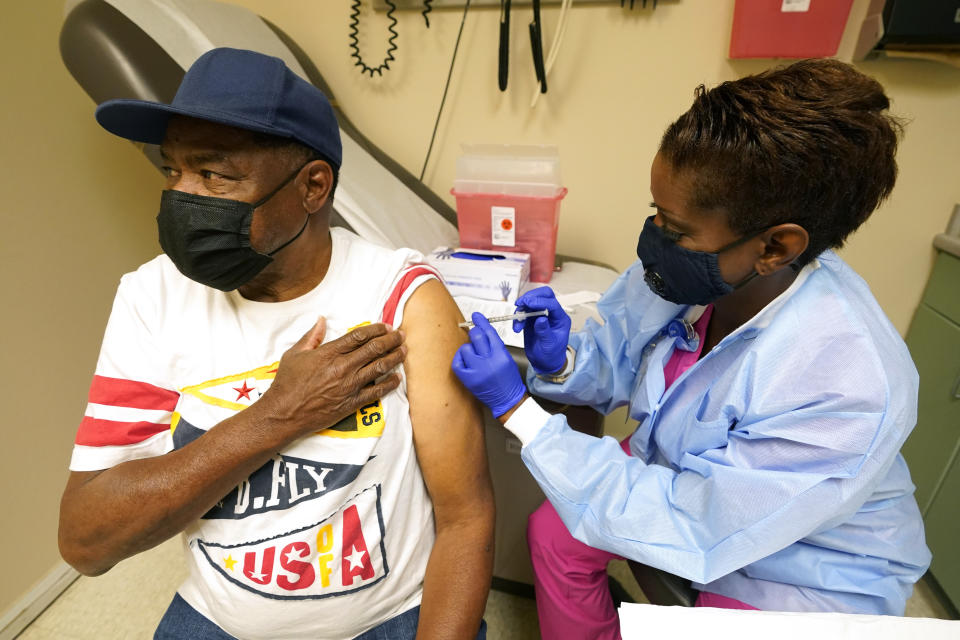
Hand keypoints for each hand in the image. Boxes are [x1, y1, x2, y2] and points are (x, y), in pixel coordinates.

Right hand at [260, 318, 405, 436]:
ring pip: (380, 367)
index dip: (376, 329)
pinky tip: (397, 378)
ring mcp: (349, 386)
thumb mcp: (294, 354)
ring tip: (403, 351)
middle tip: (401, 335)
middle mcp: (342, 367)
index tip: (385, 326)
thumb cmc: (287, 383)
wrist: (284, 414)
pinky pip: (377, 392)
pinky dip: (390, 384)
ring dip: (395, 357)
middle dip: (391, 340)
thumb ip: (311, 336)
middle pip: (374, 349)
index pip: (359, 336)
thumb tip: (321, 320)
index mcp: (329, 353)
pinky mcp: (352, 403)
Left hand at [452, 313, 526, 417]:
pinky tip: (465, 362)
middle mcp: (489, 361)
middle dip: (474, 334)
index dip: (481, 322)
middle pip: (476, 336)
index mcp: (501, 354)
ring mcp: (477, 371)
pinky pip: (457, 362)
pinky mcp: (468, 379)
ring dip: (468, 349)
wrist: (508, 400)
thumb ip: (494, 345)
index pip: (489, 332)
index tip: (476, 316)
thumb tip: (481, 332)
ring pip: (465, 348)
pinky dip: (460, 360)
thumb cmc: (508, 380)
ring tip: (473, 357)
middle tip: (474, 337)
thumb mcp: (506, 358)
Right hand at [513, 287, 570, 373]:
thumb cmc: (551, 355)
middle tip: (521, 303)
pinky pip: (523, 312)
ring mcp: (541, 314)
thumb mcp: (549, 345)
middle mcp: (552, 314)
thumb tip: (541, 319)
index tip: (528, 303)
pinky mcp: (531, 319)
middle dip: (531, 297)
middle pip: (544, 295)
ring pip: (531, 302)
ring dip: (522, 309)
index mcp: (560, 318)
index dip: (540, 301)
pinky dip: (518, 317)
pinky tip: (517, 327)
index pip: (552, 303)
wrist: (544, 362)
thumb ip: (545, 332)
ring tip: (518, 323)